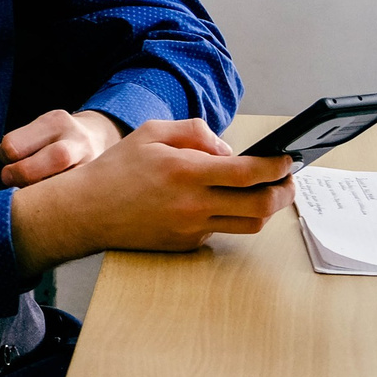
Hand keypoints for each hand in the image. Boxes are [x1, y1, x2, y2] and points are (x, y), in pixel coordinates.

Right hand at [8, 118, 293, 273]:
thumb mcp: (152, 132)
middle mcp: (194, 205)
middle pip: (260, 206)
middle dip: (284, 193)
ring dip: (266, 208)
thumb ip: (195, 133)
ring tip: (268, 192)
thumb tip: (229, 150)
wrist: (87, 210)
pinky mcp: (187, 244)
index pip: (248, 173)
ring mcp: (192, 229)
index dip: (275, 167)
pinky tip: (227, 202)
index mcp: (186, 172)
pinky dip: (232, 215)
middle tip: (289, 181)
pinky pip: (223, 230)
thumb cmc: (118, 167)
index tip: (287, 159)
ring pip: (249, 224)